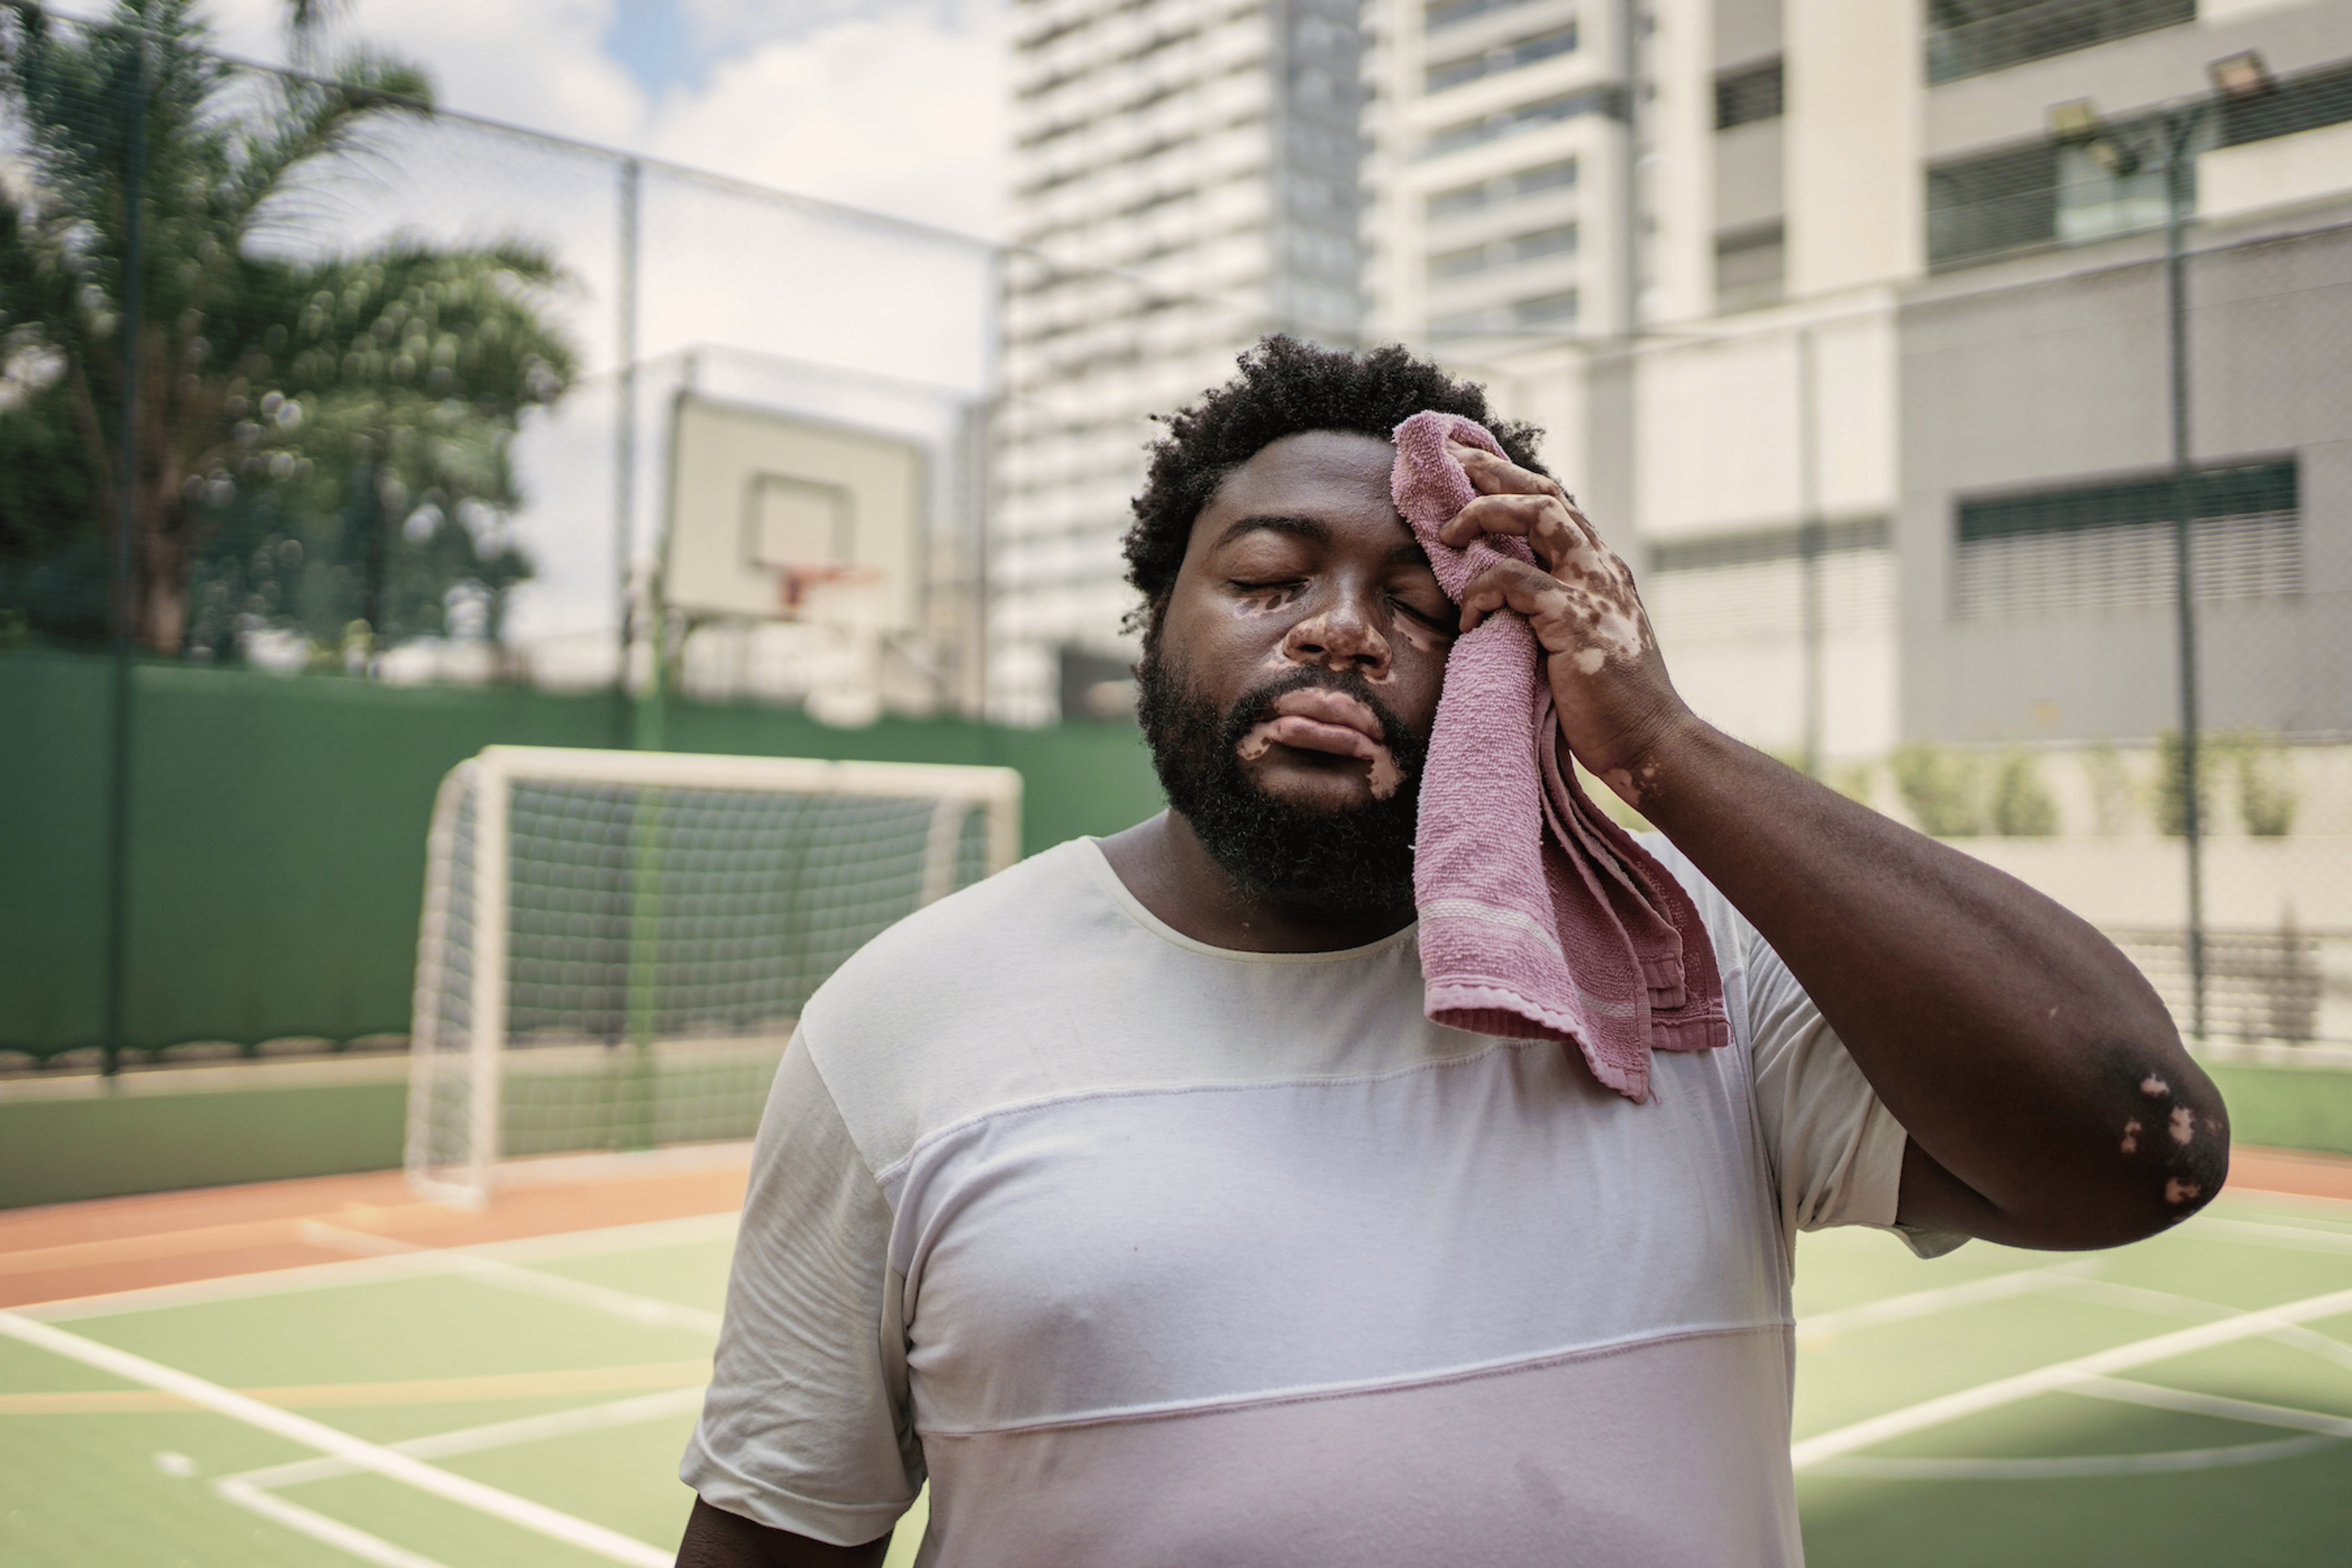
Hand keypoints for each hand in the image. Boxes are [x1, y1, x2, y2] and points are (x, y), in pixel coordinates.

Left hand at [1437, 441, 1690, 803]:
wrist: (1650, 746)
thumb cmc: (1610, 707)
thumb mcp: (1580, 644)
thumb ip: (1551, 613)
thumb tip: (1499, 603)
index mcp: (1603, 571)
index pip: (1557, 505)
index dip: (1512, 482)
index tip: (1470, 470)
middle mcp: (1602, 569)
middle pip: (1547, 493)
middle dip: (1493, 473)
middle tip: (1449, 467)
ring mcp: (1594, 589)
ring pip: (1537, 515)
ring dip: (1485, 515)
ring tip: (1447, 534)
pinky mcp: (1576, 619)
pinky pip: (1515, 580)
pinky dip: (1483, 593)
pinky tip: (1469, 622)